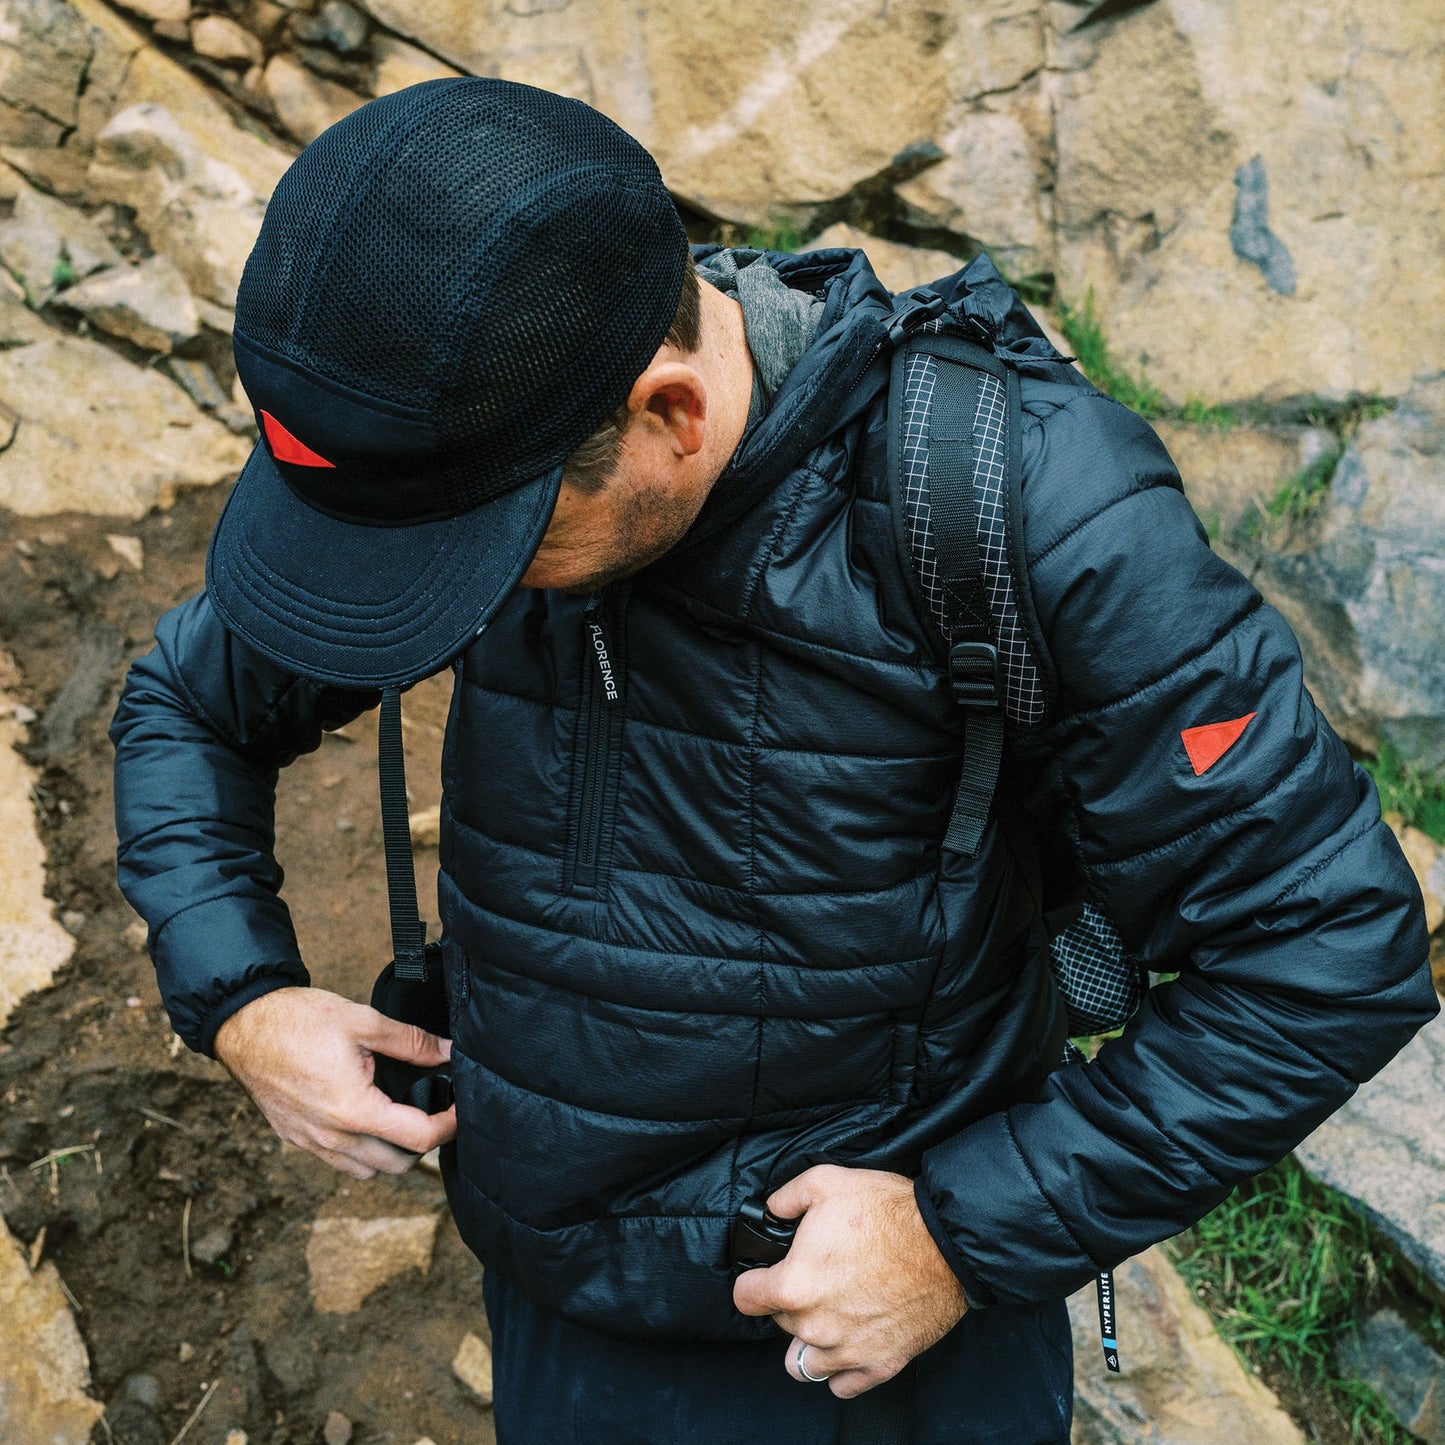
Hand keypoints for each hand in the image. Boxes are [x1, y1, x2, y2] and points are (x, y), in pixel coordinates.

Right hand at [213, 986, 456, 1178]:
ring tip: (404, 1116)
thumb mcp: (363, 1021)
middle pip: (397, 1165)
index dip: (449, 1126)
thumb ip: (411, 1042)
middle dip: (425, 1142)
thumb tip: (448, 1052)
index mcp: (353, 1111)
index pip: (419, 1138)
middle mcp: (332, 1137)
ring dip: (393, 1152)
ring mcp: (310, 1143)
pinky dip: (363, 1151)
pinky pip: (339, 1161)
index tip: (460, 1108)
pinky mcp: (295, 1138)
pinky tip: (368, 1118)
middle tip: (436, 1109)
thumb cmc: (298, 1020)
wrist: (242, 1025)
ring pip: (367, 1170)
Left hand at [732, 1164, 967, 1397]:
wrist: (946, 1243)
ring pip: (803, 1364)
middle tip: (816, 1277)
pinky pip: (842, 1385)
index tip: (765, 1275)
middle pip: (780, 1323)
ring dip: (809, 1342)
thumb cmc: (889, 1213)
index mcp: (794, 1285)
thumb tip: (771, 1210)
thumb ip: (786, 1197)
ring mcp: (848, 1351)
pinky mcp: (880, 1365)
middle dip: (792, 1301)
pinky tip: (848, 1341)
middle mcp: (815, 1326)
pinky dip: (840, 1368)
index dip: (753, 1281)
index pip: (745, 1298)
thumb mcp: (826, 1181)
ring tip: (826, 1317)